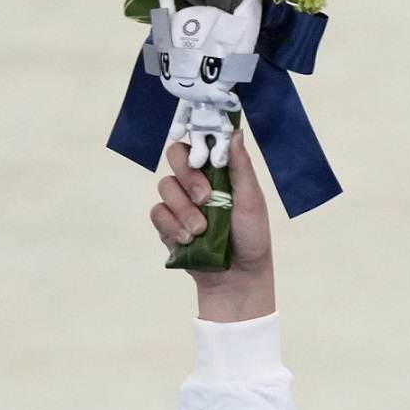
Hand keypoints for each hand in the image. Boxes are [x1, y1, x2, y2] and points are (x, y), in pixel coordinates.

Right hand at [153, 137, 274, 322]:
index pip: (198, 143)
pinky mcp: (167, 224)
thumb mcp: (252, 200)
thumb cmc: (251, 236)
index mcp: (217, 171)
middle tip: (205, 198)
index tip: (205, 157)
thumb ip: (241, 167)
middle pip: (175, 157)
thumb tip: (236, 132)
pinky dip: (171, 226)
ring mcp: (179, 202)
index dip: (197, 144)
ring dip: (183, 209)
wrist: (237, 277)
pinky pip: (157, 213)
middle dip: (189, 176)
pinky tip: (188, 239)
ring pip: (165, 187)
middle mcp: (195, 181)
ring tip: (201, 230)